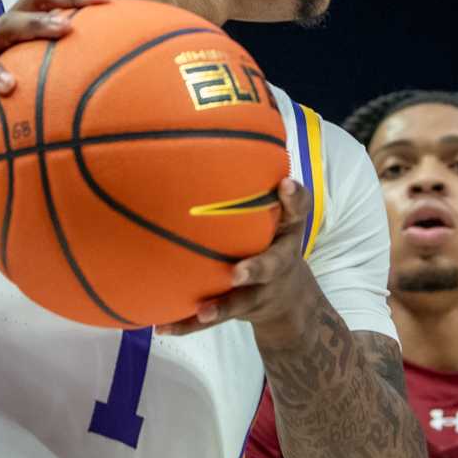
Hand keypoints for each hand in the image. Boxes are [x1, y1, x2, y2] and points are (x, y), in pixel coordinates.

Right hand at [0, 0, 109, 154]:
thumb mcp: (15, 100)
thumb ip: (45, 98)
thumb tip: (95, 115)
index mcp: (12, 39)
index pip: (44, 3)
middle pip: (30, 2)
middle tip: (97, 2)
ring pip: (7, 26)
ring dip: (36, 25)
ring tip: (64, 29)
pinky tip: (11, 86)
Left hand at [157, 179, 315, 342]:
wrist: (290, 298)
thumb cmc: (271, 237)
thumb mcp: (276, 213)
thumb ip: (255, 183)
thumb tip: (211, 131)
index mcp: (286, 232)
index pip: (297, 211)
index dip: (294, 198)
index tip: (284, 184)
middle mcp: (278, 262)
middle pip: (271, 265)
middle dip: (257, 268)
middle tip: (239, 271)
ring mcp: (260, 291)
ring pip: (242, 301)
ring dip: (222, 306)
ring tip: (202, 310)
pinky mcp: (240, 310)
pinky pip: (212, 319)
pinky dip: (186, 324)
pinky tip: (160, 327)